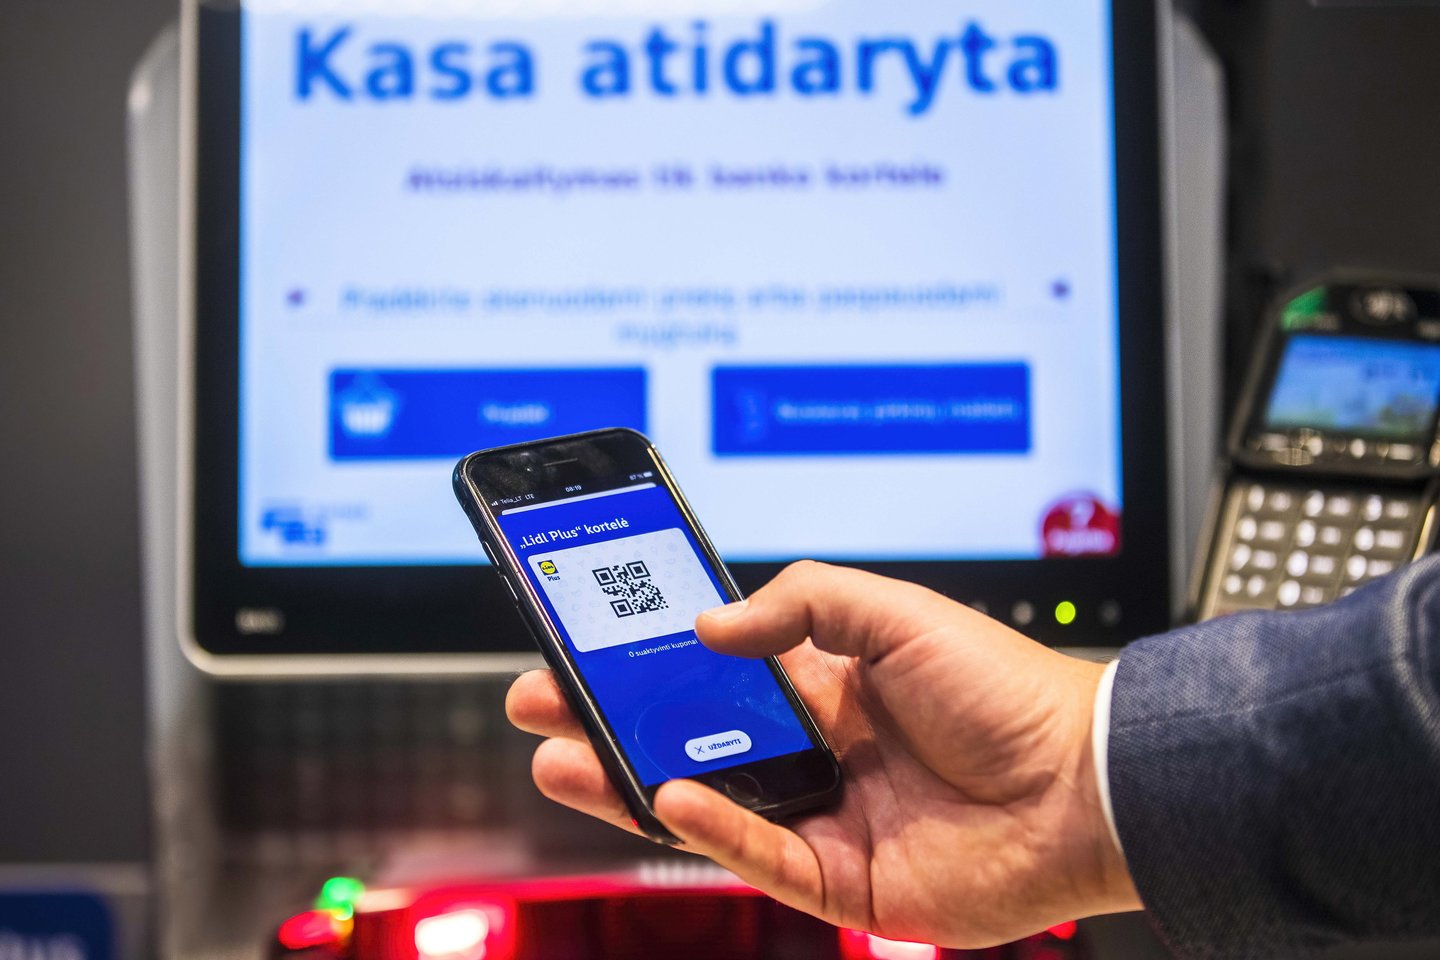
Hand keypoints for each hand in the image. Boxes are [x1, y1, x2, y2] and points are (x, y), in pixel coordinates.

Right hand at [506, 561, 1140, 946]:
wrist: (1086, 785)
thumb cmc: (1005, 690)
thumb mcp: (896, 612)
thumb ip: (802, 603)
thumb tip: (712, 625)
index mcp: (831, 684)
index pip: (718, 670)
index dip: (654, 658)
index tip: (594, 640)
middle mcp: (820, 750)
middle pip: (694, 738)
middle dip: (616, 721)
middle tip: (545, 699)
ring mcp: (827, 816)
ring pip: (709, 802)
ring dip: (633, 781)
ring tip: (563, 757)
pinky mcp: (842, 878)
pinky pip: (758, 853)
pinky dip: (710, 826)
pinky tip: (663, 793)